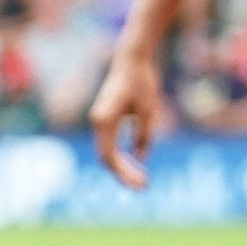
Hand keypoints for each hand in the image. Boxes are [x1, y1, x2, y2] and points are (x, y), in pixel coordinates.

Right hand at [87, 41, 161, 190]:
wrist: (131, 59)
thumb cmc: (141, 81)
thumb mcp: (149, 110)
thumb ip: (144, 135)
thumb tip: (141, 157)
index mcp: (104, 120)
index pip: (110, 157)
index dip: (124, 173)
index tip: (141, 184)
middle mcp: (97, 122)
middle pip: (106, 158)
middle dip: (123, 174)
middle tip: (144, 186)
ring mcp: (99, 120)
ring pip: (107, 152)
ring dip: (122, 167)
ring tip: (141, 179)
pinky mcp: (105, 118)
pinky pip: (109, 143)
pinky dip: (120, 156)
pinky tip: (135, 162)